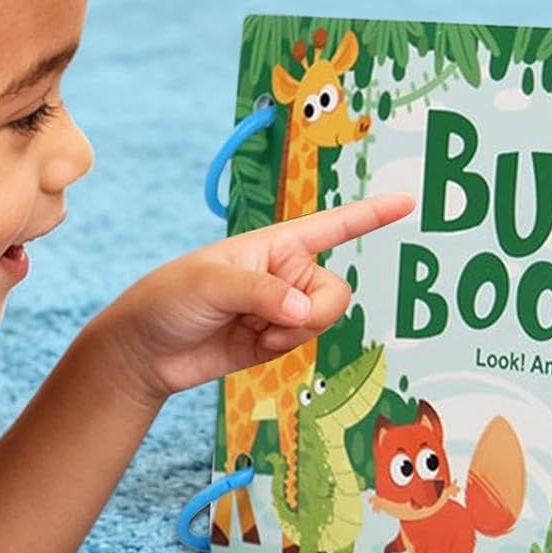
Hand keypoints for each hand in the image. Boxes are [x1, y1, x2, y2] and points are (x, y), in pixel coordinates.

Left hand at [93, 193, 413, 406]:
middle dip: (311, 313)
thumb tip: (303, 312)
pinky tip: (249, 343)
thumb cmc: (169, 299)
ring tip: (249, 330)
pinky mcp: (278, 339)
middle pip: (335, 291)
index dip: (371, 214)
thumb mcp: (211, 284)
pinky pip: (305, 342)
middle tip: (268, 320)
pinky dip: (281, 348)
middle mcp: (286, 271)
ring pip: (324, 321)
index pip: (332, 225)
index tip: (407, 201)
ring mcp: (284, 307)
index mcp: (275, 242)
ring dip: (291, 334)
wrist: (144, 351)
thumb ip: (262, 294)